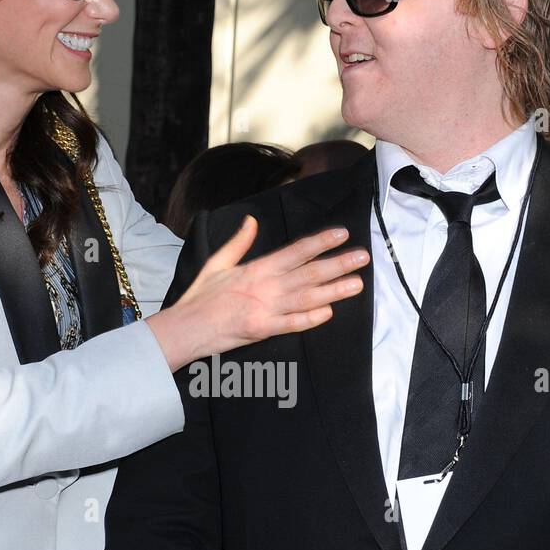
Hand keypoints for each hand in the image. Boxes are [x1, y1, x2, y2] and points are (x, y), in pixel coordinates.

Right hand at [147, 217, 367, 371]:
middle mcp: (265, 286)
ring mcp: (266, 309)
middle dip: (338, 264)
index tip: (341, 234)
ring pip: (307, 298)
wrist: (186, 328)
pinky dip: (311, 319)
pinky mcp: (263, 330)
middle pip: (309, 272)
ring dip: (334, 290)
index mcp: (257, 268)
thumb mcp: (217, 262)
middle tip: (363, 257)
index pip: (296, 251)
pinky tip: (329, 312)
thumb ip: (239, 242)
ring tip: (357, 284)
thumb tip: (251, 220)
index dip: (321, 242)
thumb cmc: (200, 297)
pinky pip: (292, 324)